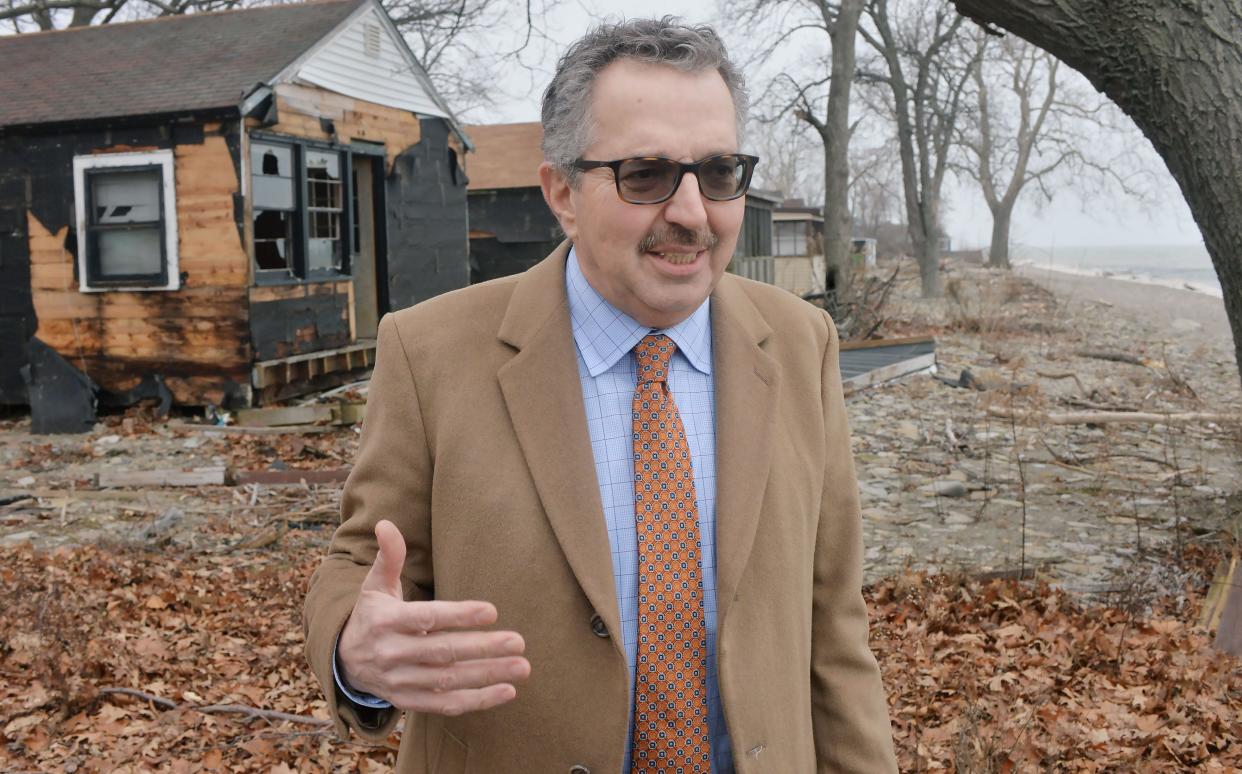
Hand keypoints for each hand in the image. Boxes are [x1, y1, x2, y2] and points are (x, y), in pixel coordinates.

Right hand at [337, 520, 529, 714]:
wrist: (345, 663)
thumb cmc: (372, 615)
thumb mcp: (375, 586)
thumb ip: (388, 557)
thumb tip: (386, 524)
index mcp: (386, 622)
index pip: (426, 619)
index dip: (458, 616)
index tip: (491, 611)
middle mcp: (393, 654)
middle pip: (442, 652)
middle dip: (482, 648)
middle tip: (518, 641)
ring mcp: (402, 681)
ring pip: (448, 681)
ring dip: (487, 675)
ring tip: (522, 666)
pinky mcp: (410, 701)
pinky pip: (446, 705)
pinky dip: (477, 701)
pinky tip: (507, 691)